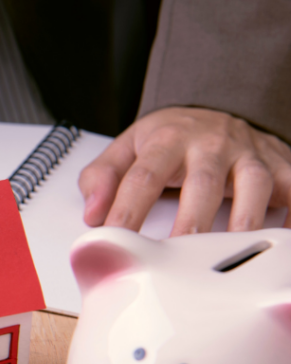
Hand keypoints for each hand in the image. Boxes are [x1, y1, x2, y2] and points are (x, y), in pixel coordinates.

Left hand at [79, 107, 290, 235]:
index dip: (128, 208)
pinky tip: (281, 238)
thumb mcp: (127, 147)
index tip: (114, 238)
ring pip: (252, 183)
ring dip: (243, 219)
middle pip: (202, 181)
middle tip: (178, 254)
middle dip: (192, 219)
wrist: (216, 109)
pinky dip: (289, 213)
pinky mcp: (278, 165)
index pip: (143, 175)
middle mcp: (211, 143)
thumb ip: (103, 176)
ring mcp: (248, 154)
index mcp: (167, 139)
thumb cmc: (169, 139)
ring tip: (229, 252)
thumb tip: (92, 211)